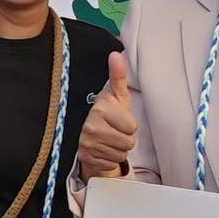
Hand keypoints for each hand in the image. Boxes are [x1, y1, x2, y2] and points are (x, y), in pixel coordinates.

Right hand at [75, 51, 138, 179]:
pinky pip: (111, 163)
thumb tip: (116, 54)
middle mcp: (91, 126)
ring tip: (110, 141)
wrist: (92, 138)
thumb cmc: (109, 115)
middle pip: (128, 142)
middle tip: (115, 132)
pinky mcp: (86, 158)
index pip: (132, 127)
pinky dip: (110, 159)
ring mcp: (87, 144)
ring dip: (119, 150)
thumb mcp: (117, 96)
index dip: (130, 126)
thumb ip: (118, 76)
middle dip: (126, 138)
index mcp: (100, 109)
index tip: (120, 121)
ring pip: (121, 154)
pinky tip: (104, 150)